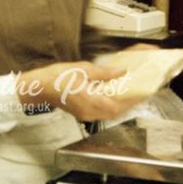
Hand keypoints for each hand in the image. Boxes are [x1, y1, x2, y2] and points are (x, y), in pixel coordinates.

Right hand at [17, 61, 140, 121]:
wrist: (39, 87)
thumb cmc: (56, 78)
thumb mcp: (83, 69)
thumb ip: (104, 72)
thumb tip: (120, 72)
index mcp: (90, 102)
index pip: (117, 105)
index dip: (132, 100)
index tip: (143, 92)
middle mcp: (89, 112)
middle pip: (116, 112)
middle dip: (129, 103)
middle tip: (139, 92)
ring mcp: (86, 115)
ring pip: (109, 114)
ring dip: (121, 105)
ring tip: (129, 94)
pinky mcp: (82, 113)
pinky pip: (101, 112)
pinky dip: (111, 105)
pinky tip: (114, 96)